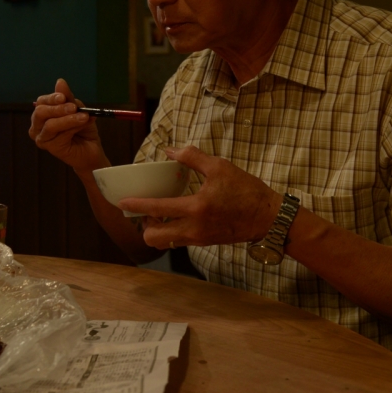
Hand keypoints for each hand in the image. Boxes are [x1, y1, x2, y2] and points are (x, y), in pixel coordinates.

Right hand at [29, 78, 107, 171]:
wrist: (91, 149)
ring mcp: (42, 138)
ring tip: (83, 117)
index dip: (51, 98)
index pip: (41, 102)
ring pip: (50, 125)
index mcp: (42, 114)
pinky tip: (82, 125)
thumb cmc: (82, 129)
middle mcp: (37, 126)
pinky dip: (73, 128)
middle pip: (40, 112)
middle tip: (74, 107)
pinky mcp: (50, 148)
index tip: (63, 97)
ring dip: (68, 119)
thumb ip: (67, 98)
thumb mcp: (77, 109)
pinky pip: (60, 135)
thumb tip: (60, 81)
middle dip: (58, 108)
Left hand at [119, 145, 280, 249]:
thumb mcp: (220, 167)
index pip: (157, 208)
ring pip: (165, 241)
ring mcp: (198, 238)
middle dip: (144, 224)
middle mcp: (194, 228)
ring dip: (156, 229)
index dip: (137, 205)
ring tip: (159, 212)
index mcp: (196, 208)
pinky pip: (178, 240)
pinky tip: (175, 216)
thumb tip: (170, 150)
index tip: (123, 202)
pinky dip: (170, 230)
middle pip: (154, 237)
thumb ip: (192, 157)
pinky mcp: (204, 242)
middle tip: (145, 210)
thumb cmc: (247, 191)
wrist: (269, 218)